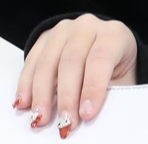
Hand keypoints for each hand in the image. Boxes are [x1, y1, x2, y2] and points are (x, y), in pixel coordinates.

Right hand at [15, 15, 137, 135]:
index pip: (101, 58)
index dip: (93, 87)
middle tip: (64, 121)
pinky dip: (27, 84)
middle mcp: (88, 26)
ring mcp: (64, 30)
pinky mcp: (45, 37)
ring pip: (48, 61)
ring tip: (41, 117)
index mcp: (114, 34)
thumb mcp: (122, 82)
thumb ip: (109, 95)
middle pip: (72, 60)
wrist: (103, 52)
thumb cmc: (115, 71)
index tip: (87, 114)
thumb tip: (88, 115)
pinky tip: (25, 102)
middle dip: (66, 96)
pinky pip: (32, 61)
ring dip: (42, 93)